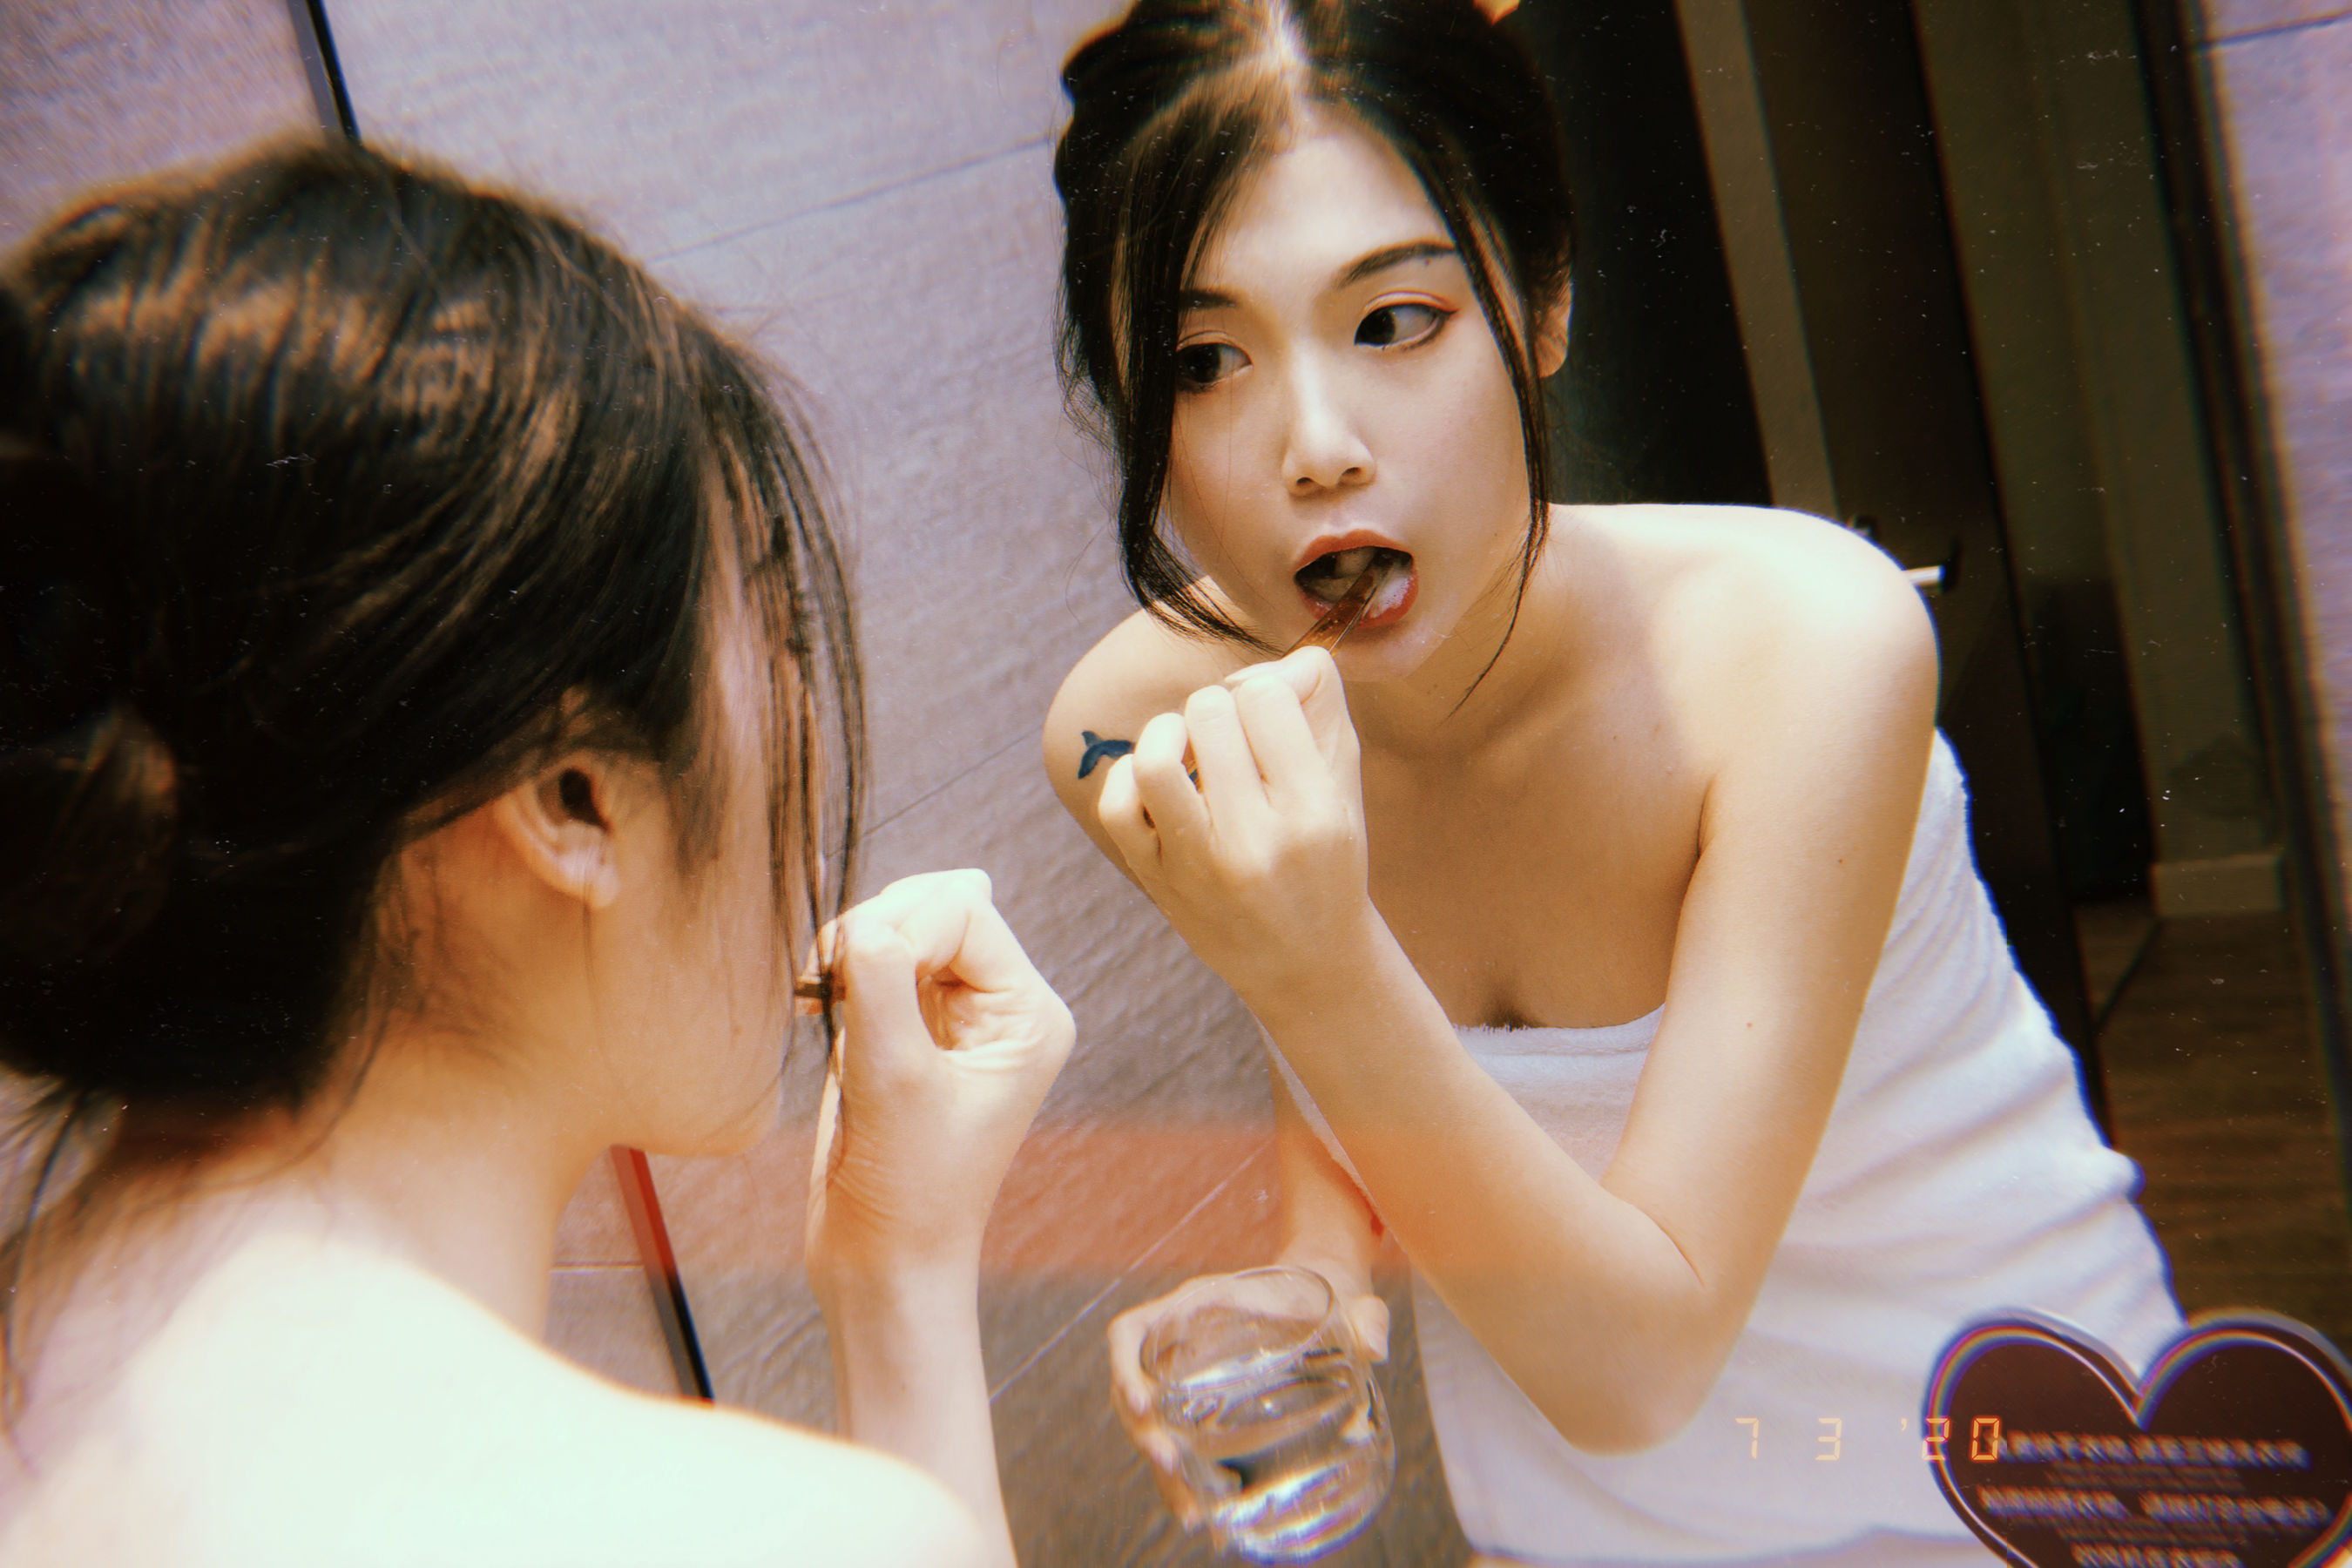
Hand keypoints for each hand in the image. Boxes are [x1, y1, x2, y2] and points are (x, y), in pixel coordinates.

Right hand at [803, 870, 1074, 1290]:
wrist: (883, 1265)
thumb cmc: (909, 1191)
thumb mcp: (895, 1080)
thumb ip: (881, 985)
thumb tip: (866, 921)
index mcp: (1029, 1013)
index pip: (965, 911)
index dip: (901, 925)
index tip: (848, 976)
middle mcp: (1001, 1006)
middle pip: (937, 905)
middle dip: (877, 929)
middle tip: (828, 984)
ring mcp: (953, 1017)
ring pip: (901, 927)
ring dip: (853, 950)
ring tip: (821, 1001)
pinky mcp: (905, 1032)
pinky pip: (874, 965)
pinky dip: (839, 973)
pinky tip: (818, 1009)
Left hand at [1093, 648, 1378, 1020]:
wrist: (1307, 963)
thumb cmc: (1326, 859)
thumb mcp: (1344, 783)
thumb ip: (1321, 704)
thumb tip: (1286, 658)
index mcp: (1314, 811)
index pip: (1266, 695)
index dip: (1266, 685)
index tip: (1271, 713)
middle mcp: (1255, 840)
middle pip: (1210, 710)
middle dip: (1221, 706)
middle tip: (1235, 738)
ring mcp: (1198, 867)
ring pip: (1157, 754)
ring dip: (1169, 731)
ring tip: (1190, 746)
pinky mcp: (1158, 882)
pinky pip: (1118, 805)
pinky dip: (1131, 777)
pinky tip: (1162, 784)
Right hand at [1104, 1264, 1390, 1529]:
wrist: (1326, 1291)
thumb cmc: (1330, 1289)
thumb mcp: (1350, 1299)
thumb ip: (1365, 1318)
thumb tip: (1376, 1349)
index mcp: (1198, 1305)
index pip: (1132, 1331)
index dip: (1124, 1369)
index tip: (1143, 1406)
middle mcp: (1183, 1341)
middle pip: (1137, 1392)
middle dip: (1146, 1437)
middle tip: (1173, 1471)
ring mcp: (1191, 1376)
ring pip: (1155, 1428)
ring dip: (1165, 1474)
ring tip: (1195, 1518)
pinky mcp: (1207, 1406)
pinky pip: (1183, 1442)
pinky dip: (1190, 1481)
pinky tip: (1214, 1516)